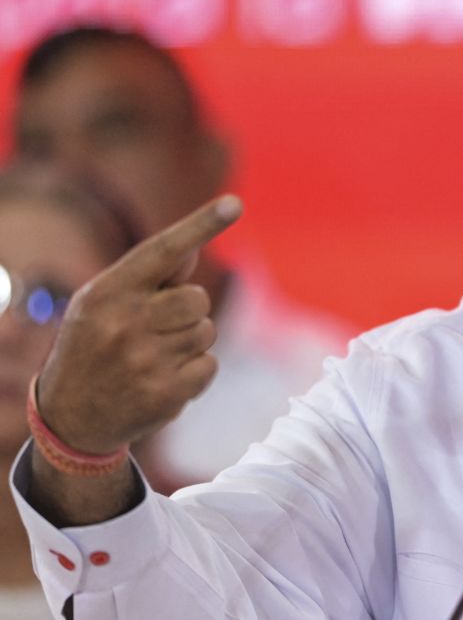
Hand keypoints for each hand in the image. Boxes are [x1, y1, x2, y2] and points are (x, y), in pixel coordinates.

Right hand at [35, 195, 242, 454]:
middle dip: (188, 311)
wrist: (71, 416)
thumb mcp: (103, 303)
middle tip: (157, 328)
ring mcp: (145, 361)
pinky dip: (195, 372)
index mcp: (107, 292)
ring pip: (206, 331)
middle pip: (197, 299)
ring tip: (154, 356)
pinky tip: (163, 379)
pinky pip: (209, 365)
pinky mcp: (165, 393)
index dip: (202, 225)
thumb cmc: (95, 344)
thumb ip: (148, 276)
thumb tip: (193, 246)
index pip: (163, 250)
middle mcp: (124, 323)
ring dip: (190, 342)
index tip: (235, 204)